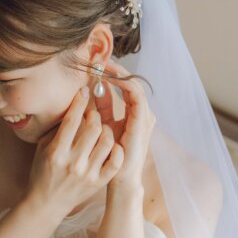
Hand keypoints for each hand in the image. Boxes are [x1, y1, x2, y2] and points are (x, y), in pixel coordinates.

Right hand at [27, 86, 124, 214]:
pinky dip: (116, 149)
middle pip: (93, 127)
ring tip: (101, 130)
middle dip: (95, 114)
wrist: (46, 204)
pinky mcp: (98, 182)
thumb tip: (73, 106)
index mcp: (56, 152)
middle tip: (92, 114)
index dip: (80, 101)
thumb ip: (57, 128)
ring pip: (107, 141)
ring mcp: (88, 174)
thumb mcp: (43, 148)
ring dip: (106, 129)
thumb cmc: (43, 172)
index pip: (72, 120)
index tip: (84, 90)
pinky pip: (115, 161)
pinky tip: (111, 145)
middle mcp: (73, 163)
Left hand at [94, 57, 155, 191]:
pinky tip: (109, 77)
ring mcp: (145, 116)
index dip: (111, 74)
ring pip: (133, 85)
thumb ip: (101, 109)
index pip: (124, 87)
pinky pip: (135, 94)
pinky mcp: (143, 120)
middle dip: (115, 69)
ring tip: (103, 64)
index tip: (95, 65)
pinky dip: (123, 83)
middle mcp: (142, 113)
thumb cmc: (109, 156)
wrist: (119, 178)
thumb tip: (92, 90)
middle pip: (130, 83)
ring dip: (119, 73)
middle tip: (99, 58)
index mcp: (133, 114)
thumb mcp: (102, 126)